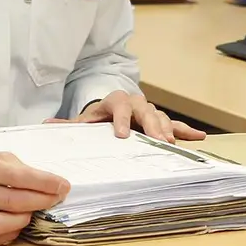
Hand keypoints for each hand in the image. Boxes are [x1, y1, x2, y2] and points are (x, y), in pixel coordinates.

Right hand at [0, 150, 70, 245]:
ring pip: (1, 225)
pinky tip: (16, 225)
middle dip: (41, 201)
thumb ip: (17, 168)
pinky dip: (8, 235)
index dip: (44, 183)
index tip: (63, 186)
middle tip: (56, 199)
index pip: (16, 177)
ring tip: (33, 213)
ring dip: (24, 221)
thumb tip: (48, 185)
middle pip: (12, 202)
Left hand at [48, 90, 206, 142]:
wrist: (112, 109)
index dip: (122, 119)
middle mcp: (135, 103)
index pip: (119, 106)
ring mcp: (149, 112)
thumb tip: (45, 124)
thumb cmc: (98, 118)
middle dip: (152, 126)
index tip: (122, 135)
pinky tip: (200, 137)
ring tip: (172, 144)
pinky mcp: (160, 121)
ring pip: (161, 117)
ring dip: (168, 130)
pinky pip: (175, 125)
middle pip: (146, 111)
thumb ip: (67, 124)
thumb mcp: (83, 121)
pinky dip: (186, 130)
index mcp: (114, 101)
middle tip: (158, 141)